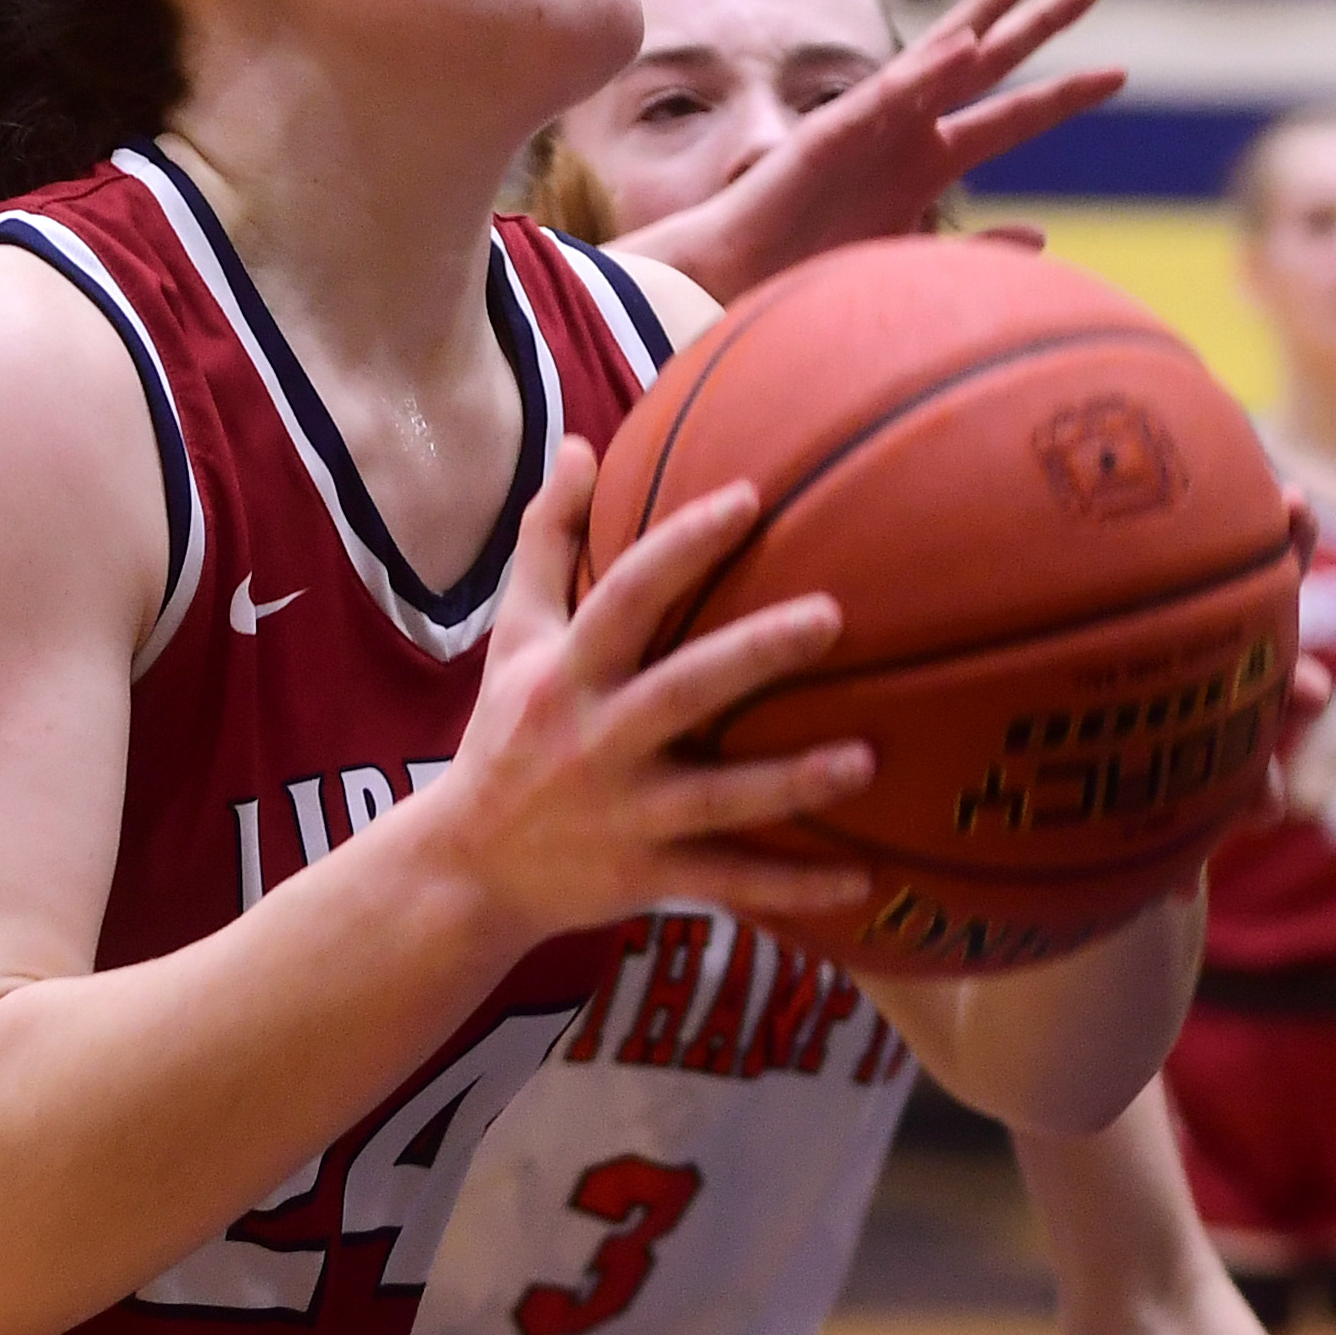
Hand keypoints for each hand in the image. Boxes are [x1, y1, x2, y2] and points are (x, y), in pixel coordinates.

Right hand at [434, 438, 873, 934]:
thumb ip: (546, 540)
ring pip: (719, 798)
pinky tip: (863, 881)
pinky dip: (794, 889)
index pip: (628, 596)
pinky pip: (731, 883)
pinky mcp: (650, 876)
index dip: (685, 546)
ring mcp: (628, 813)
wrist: (468, 868)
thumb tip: (580, 444)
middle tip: (832, 616)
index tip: (749, 498)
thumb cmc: (508, 734)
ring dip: (792, 782)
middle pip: (684, 690)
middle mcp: (598, 739)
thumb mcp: (515, 636)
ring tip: (867, 760)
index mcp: (568, 673)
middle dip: (754, 655)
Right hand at [621, 0, 1126, 301]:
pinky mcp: (831, 139)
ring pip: (940, 58)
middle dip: (1040, 20)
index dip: (1064, 93)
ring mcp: (871, 127)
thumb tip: (1043, 235)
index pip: (1011, 115)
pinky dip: (926, 72)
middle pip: (987, 61)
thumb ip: (978, 249)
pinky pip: (885, 99)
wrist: (735, 287)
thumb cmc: (813, 277)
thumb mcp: (914, 261)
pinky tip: (968, 45)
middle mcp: (909, 131)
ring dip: (988, 14)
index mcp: (930, 161)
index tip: (1117, 72)